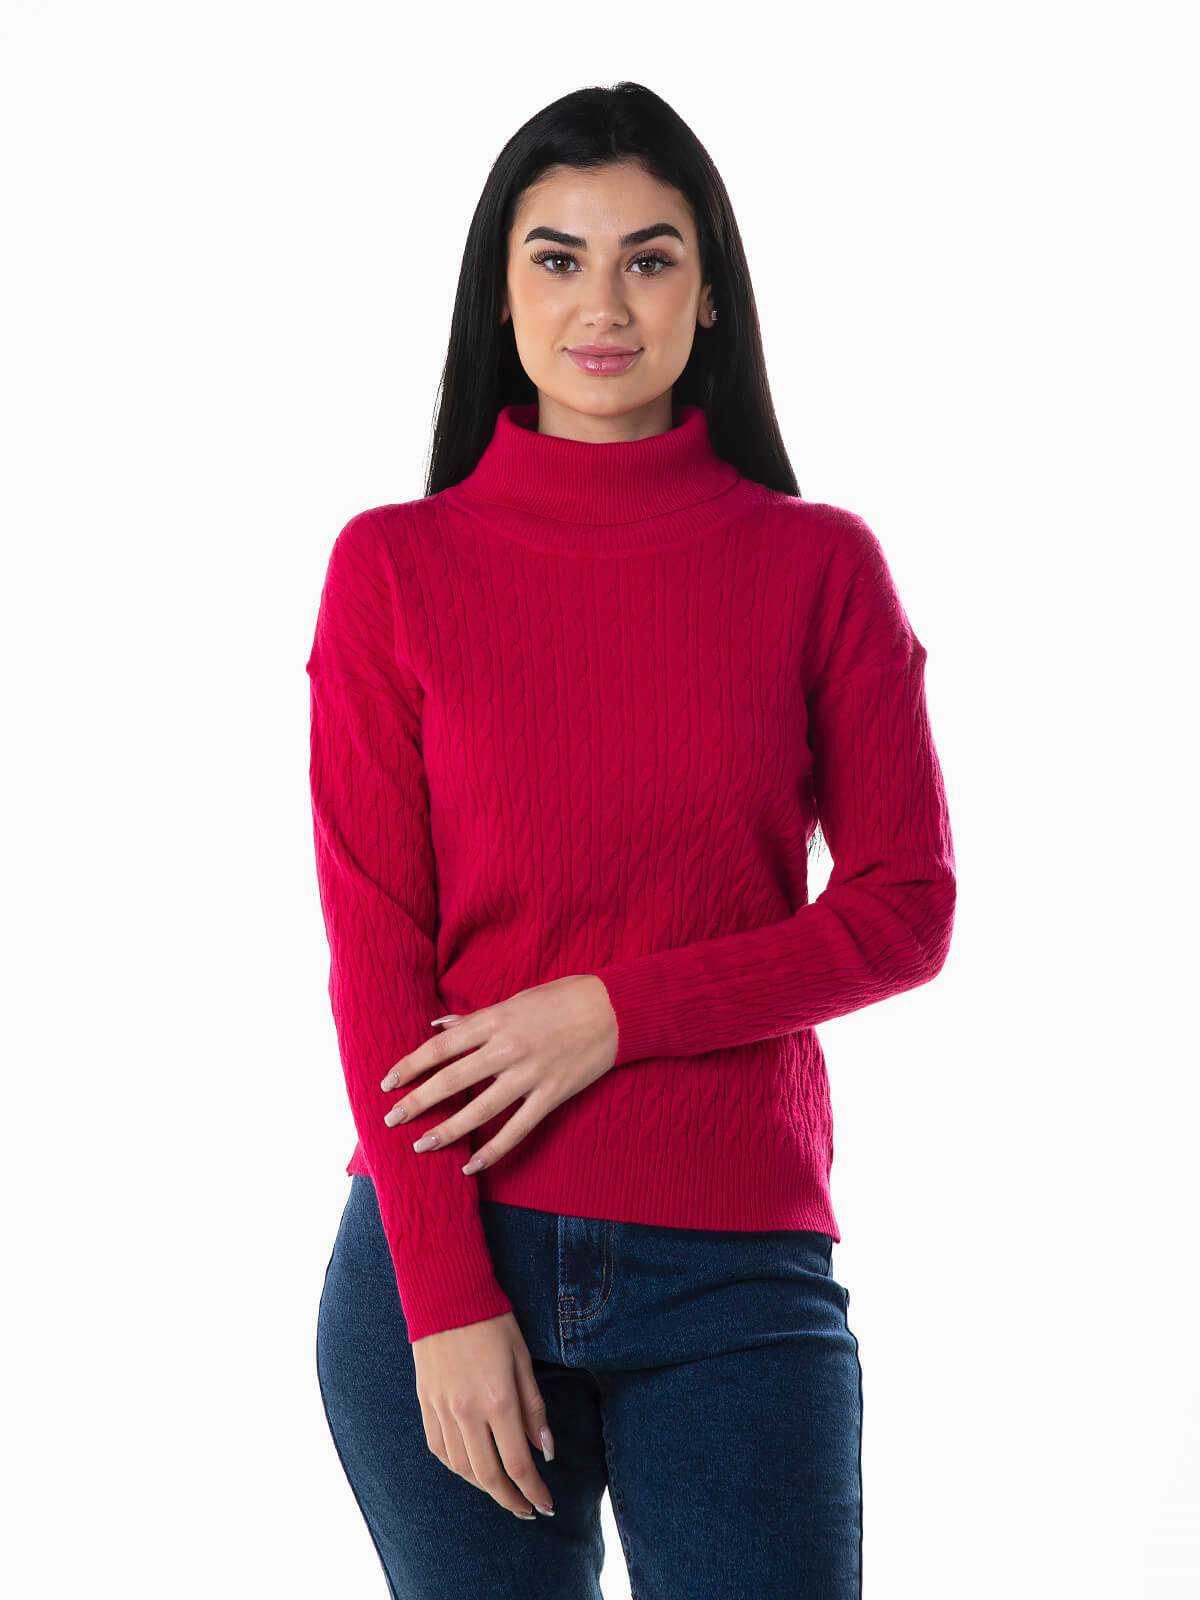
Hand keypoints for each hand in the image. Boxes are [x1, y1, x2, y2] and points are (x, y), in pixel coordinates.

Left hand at [381, 975, 617, 1174]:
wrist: (615, 1009)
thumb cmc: (563, 998)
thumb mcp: (515, 999)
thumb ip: (476, 1018)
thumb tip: (439, 1026)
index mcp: (495, 1020)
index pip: (441, 1046)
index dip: (411, 1065)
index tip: (388, 1082)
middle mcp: (508, 1048)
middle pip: (452, 1078)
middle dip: (418, 1100)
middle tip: (391, 1118)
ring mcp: (530, 1074)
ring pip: (479, 1109)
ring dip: (447, 1130)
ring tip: (422, 1145)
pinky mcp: (552, 1094)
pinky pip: (517, 1129)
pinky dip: (493, 1150)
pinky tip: (472, 1166)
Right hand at [412, 1311, 555, 1518]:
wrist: (446, 1295)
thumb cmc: (492, 1323)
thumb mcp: (523, 1360)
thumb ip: (534, 1409)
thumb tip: (546, 1450)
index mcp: (498, 1401)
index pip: (519, 1464)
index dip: (534, 1491)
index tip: (546, 1505)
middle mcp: (466, 1412)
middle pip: (488, 1476)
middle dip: (511, 1500)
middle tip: (527, 1510)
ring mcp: (442, 1410)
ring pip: (462, 1468)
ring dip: (484, 1487)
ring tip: (503, 1491)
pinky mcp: (425, 1403)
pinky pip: (439, 1449)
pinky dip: (457, 1466)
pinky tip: (471, 1468)